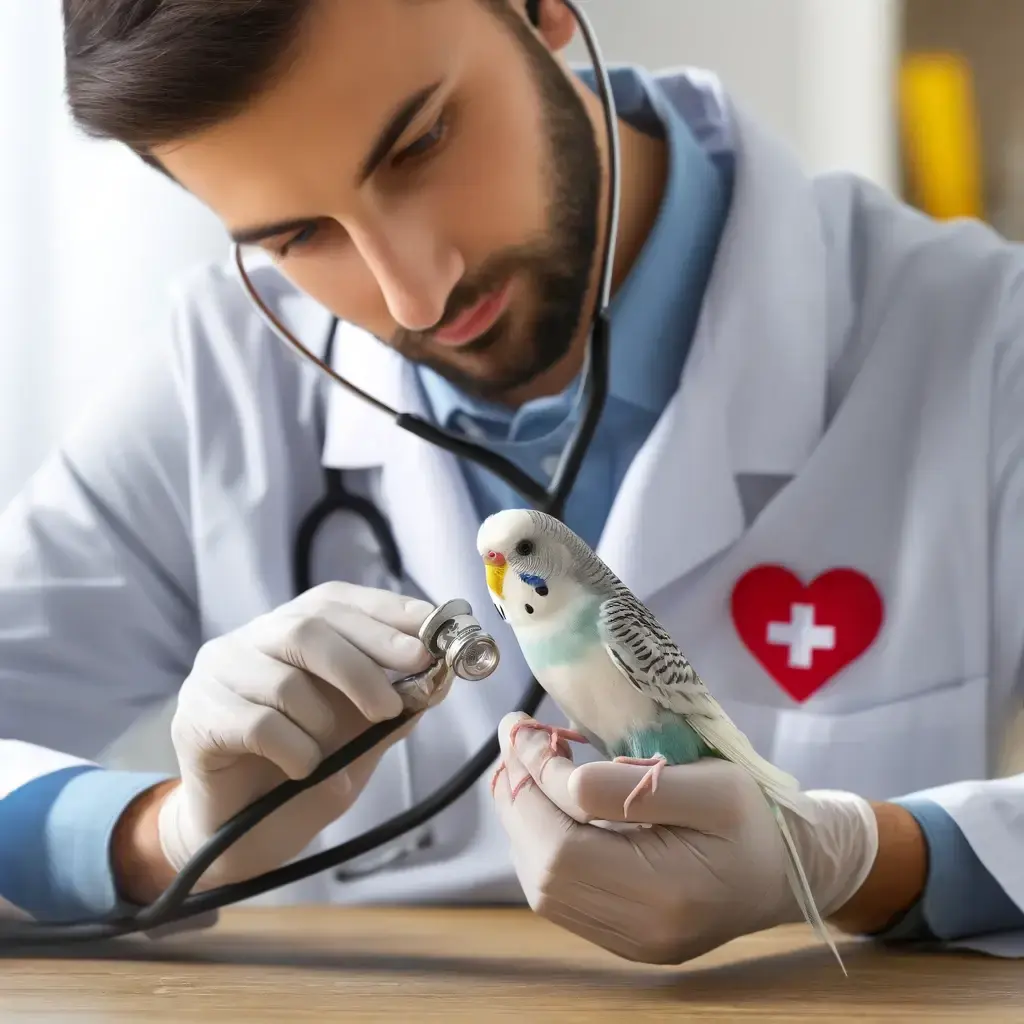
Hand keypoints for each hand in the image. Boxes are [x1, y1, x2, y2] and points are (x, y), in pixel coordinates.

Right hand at [151, 583, 436, 891]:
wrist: (244, 837)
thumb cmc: (306, 773)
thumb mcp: (362, 736)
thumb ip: (394, 703)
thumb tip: (441, 676)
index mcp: (288, 629)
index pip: (335, 600)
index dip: (384, 612)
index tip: (430, 636)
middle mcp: (247, 640)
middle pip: (308, 627)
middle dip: (363, 664)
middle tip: (392, 705)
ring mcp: (215, 675)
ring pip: (285, 679)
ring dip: (324, 722)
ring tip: (327, 755)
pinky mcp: (195, 718)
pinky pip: (260, 724)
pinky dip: (296, 750)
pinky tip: (300, 769)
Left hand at [492, 712, 879, 964]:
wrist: (790, 870)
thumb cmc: (756, 819)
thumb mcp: (712, 784)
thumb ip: (636, 784)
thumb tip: (560, 775)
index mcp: (666, 893)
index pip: (565, 842)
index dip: (535, 783)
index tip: (524, 729)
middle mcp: (640, 931)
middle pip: (543, 870)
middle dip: (517, 798)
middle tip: (515, 741)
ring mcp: (629, 942)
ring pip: (542, 885)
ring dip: (522, 821)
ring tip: (526, 765)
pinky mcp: (623, 938)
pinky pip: (559, 894)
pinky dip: (539, 844)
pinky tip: (547, 804)